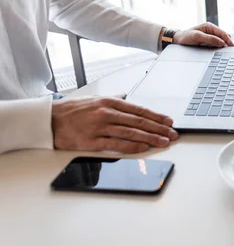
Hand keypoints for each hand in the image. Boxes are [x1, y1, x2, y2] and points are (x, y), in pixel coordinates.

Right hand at [52, 96, 178, 152]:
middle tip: (172, 134)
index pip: (139, 109)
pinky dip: (131, 146)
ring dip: (150, 138)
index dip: (156, 116)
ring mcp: (99, 127)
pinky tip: (143, 148)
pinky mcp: (91, 141)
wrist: (48, 120)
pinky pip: (115, 144)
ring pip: (130, 132)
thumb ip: (113, 99)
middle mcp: (107, 113)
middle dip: (159, 128)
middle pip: (138, 121)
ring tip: (163, 142)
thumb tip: (126, 96)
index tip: (169, 122)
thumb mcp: (94, 99)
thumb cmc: (72, 110)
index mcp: (109, 102)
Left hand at [173, 22, 233, 47]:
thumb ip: (210, 39)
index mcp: (209, 26)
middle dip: (227, 43)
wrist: (177, 40)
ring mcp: (210, 36)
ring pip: (221, 42)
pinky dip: (218, 48)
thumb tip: (222, 43)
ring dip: (223, 46)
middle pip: (223, 37)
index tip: (232, 46)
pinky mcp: (208, 42)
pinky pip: (216, 45)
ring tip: (225, 52)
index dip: (228, 40)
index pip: (223, 33)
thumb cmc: (185, 37)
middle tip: (230, 51)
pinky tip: (218, 52)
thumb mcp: (197, 37)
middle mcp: (211, 31)